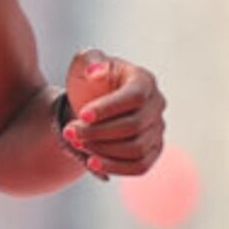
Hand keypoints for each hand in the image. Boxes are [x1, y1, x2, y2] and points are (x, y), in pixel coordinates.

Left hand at [62, 48, 164, 178]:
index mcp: (144, 80)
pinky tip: (92, 163)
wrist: (91, 104)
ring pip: (136, 149)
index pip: (134, 97)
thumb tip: (96, 71)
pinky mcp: (152, 150)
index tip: (82, 115)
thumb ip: (89, 61)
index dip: (108, 108)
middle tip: (70, 132)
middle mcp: (157, 104)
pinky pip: (139, 166)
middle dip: (98, 132)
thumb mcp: (84, 63)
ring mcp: (158, 129)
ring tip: (77, 143)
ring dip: (103, 150)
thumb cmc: (89, 80)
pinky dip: (115, 167)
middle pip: (134, 126)